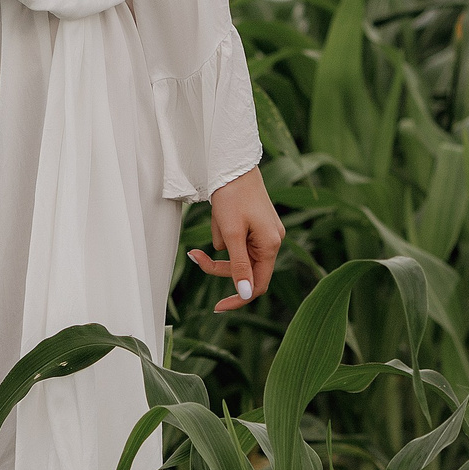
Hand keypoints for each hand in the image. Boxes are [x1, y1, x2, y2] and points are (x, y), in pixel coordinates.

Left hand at [188, 166, 282, 313]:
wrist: (232, 163)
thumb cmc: (232, 195)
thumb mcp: (232, 233)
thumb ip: (239, 265)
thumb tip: (245, 294)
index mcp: (270, 245)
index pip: (257, 285)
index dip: (238, 297)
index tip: (218, 306)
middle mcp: (272, 241)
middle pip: (244, 269)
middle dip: (219, 264)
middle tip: (195, 256)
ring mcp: (265, 232)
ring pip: (237, 253)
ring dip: (221, 242)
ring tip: (216, 217)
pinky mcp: (256, 224)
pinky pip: (236, 239)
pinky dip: (224, 231)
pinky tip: (220, 212)